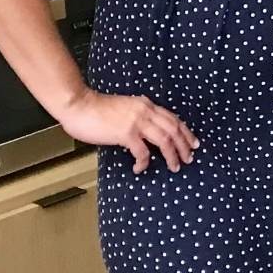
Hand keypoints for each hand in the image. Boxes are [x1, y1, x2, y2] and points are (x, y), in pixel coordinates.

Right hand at [56, 88, 198, 173]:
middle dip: (184, 145)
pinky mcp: (126, 133)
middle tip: (189, 158)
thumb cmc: (96, 108)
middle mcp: (146, 111)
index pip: (173, 118)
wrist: (79, 105)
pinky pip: (143, 152)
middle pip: (174, 129)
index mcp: (146, 104)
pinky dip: (144, 162)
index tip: (193, 142)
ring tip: (175, 166)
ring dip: (172, 155)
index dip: (185, 131)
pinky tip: (140, 168)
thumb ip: (138, 115)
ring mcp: (137, 122)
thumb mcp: (125, 107)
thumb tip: (145, 131)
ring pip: (165, 140)